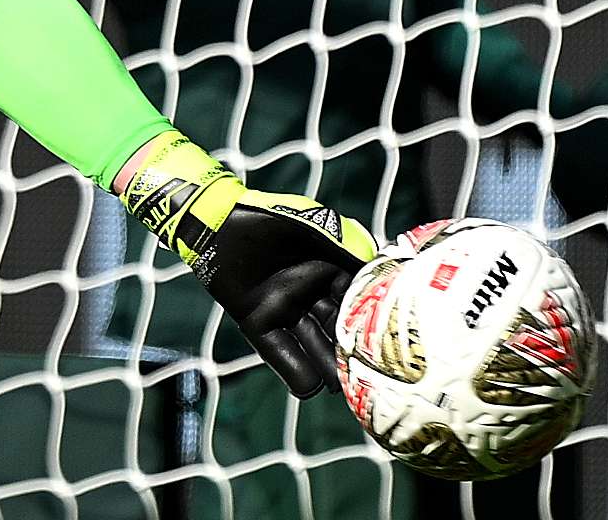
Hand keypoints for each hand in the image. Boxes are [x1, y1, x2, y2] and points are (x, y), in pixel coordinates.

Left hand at [118, 132, 376, 396]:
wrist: (217, 222)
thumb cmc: (268, 218)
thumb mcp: (313, 226)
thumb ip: (345, 243)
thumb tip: (379, 266)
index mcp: (330, 271)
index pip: (356, 302)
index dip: (371, 321)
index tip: (390, 344)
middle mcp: (310, 295)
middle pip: (337, 329)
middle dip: (353, 351)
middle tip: (372, 377)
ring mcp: (284, 310)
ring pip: (312, 345)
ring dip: (327, 367)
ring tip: (345, 389)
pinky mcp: (257, 322)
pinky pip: (278, 351)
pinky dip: (293, 370)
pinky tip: (309, 389)